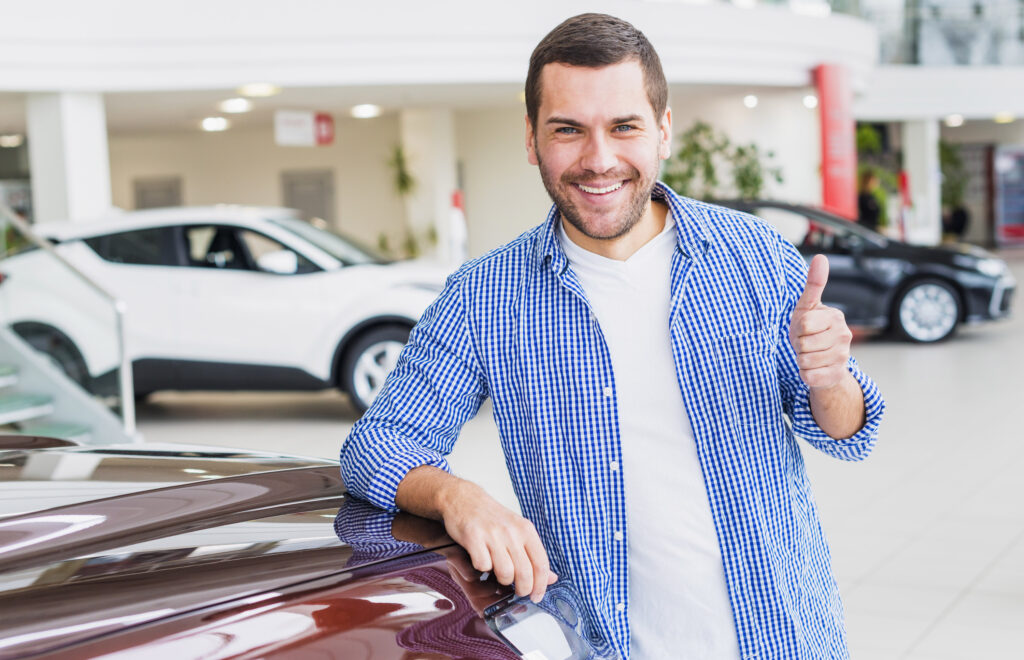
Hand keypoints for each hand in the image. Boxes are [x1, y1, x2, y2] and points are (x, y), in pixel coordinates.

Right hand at [439, 480, 556, 602]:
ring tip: (498, 573)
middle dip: (523, 589)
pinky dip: (482, 568)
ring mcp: (492, 534)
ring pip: (505, 573)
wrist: (464, 498)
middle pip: (524, 573)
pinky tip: (481, 559)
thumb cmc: (493, 518)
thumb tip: (552, 578)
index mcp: (526, 529)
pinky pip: (483, 566)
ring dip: (502, 579)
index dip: (541, 585)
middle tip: (518, 592)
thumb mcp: (518, 530)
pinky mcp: (473, 537)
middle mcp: (511, 531)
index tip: (537, 596)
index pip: (541, 563)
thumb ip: (534, 554)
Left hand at [789, 255, 852, 390]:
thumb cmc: (810, 330)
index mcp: (836, 317)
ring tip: (809, 355)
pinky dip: (805, 374)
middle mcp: (845, 336)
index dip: (796, 328)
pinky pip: (808, 377)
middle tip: (805, 343)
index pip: (803, 324)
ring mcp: (843, 357)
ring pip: (805, 361)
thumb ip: (813, 284)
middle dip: (797, 345)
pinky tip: (813, 369)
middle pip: (803, 343)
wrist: (821, 361)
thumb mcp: (807, 307)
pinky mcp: (837, 375)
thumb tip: (821, 257)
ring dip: (800, 360)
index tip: (803, 328)